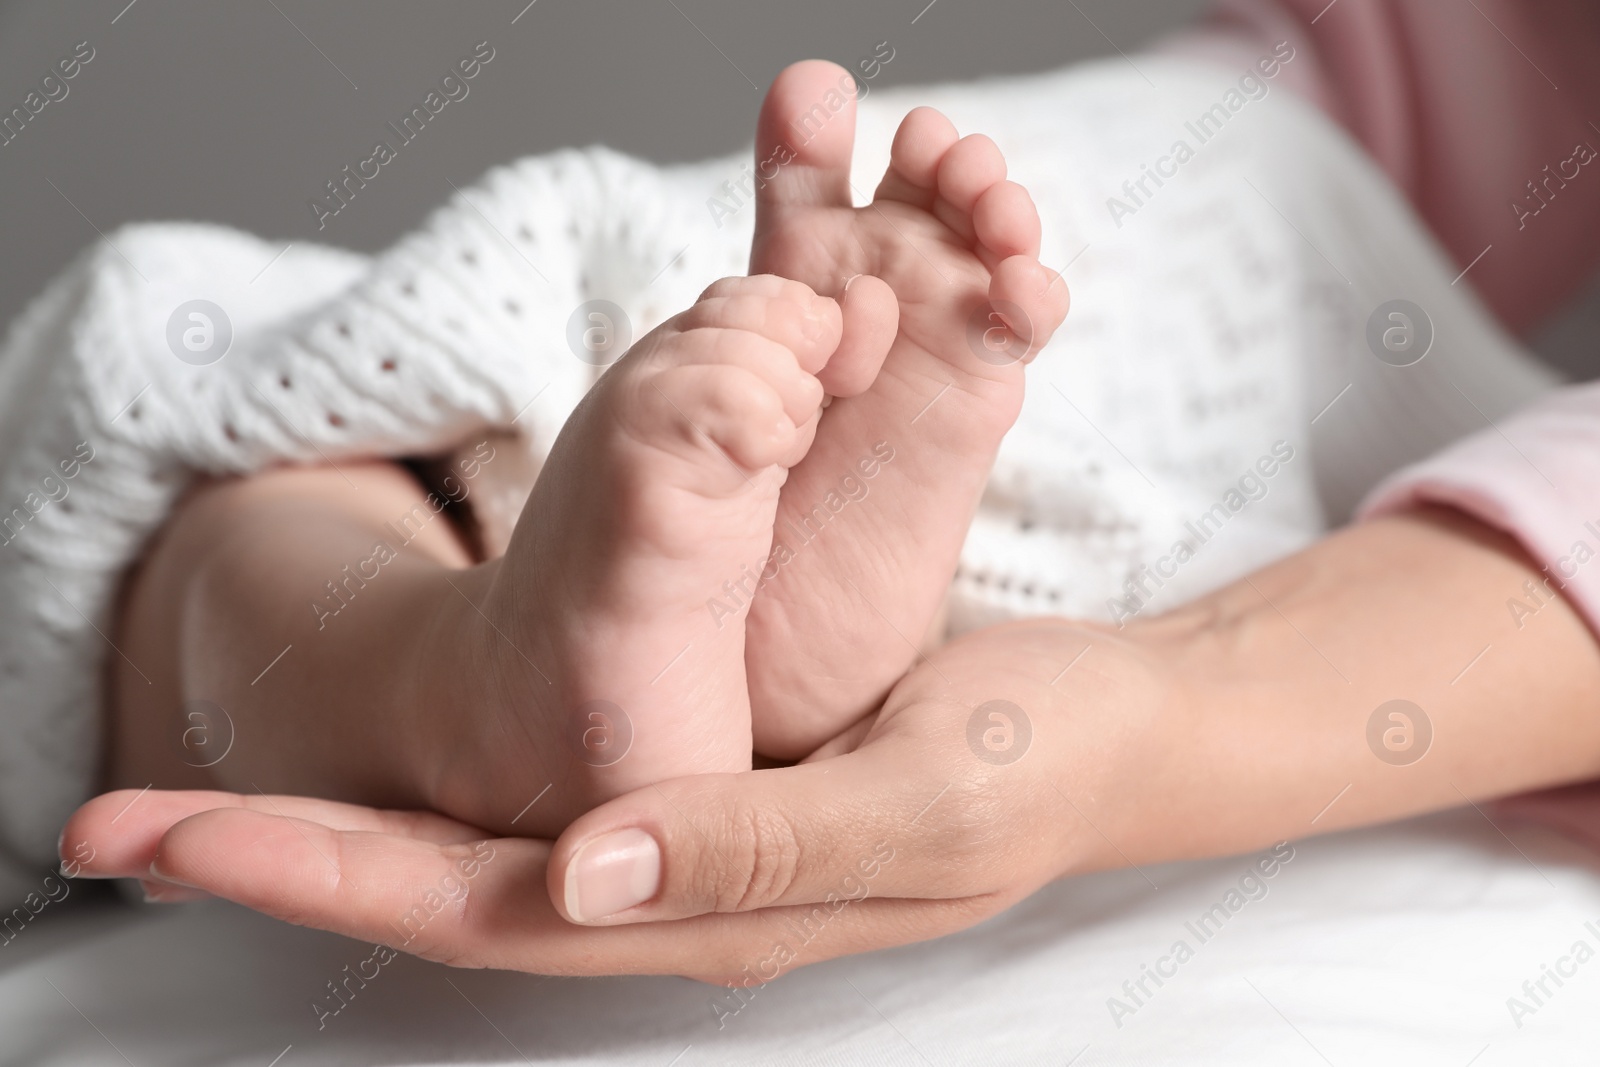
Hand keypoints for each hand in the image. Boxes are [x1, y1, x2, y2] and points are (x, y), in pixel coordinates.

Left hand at [63, 618, 1159, 980]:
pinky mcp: (698, 781)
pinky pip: (546, 784)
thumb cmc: (1037, 759)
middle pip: (439, 891)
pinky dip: (442, 771)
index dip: (320, 873)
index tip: (171, 836)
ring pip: (476, 842)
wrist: (1113, 730)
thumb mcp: (920, 794)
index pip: (478, 907)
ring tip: (202, 788)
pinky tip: (384, 742)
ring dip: (338, 819)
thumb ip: (760, 844)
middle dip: (279, 858)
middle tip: (115, 824)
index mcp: (710, 904)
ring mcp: (677, 841)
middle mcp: (669, 887)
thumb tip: (582, 871)